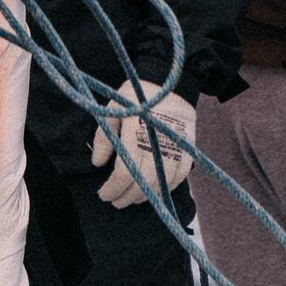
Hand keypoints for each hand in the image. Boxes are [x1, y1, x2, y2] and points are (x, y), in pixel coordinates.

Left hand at [93, 87, 194, 206]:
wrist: (167, 84)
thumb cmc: (134, 98)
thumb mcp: (112, 112)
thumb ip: (104, 139)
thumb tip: (97, 164)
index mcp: (136, 133)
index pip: (125, 172)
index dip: (112, 188)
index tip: (103, 194)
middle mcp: (158, 143)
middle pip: (143, 183)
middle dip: (127, 197)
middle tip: (116, 201)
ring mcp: (175, 146)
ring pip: (162, 183)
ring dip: (147, 196)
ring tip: (133, 199)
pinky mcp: (188, 147)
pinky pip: (180, 176)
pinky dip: (167, 188)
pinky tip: (156, 191)